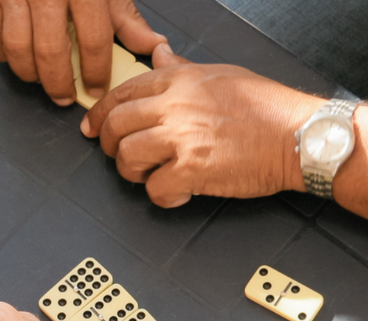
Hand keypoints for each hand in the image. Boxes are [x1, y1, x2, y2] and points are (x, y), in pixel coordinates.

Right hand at [0, 0, 163, 104]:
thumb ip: (124, 15)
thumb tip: (149, 45)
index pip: (93, 41)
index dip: (96, 72)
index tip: (96, 88)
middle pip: (50, 54)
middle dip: (59, 84)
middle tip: (65, 96)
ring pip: (17, 51)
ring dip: (30, 74)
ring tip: (41, 78)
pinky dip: (1, 55)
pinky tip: (17, 56)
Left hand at [81, 44, 322, 206]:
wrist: (297, 135)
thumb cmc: (265, 109)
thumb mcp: (220, 75)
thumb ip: (181, 70)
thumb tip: (158, 56)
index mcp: (181, 80)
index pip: (123, 92)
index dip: (99, 113)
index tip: (91, 128)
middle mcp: (176, 106)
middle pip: (115, 126)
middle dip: (109, 146)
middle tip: (121, 157)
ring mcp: (181, 137)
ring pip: (127, 158)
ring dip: (135, 173)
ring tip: (156, 174)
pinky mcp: (190, 169)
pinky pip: (154, 190)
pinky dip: (164, 197)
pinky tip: (179, 191)